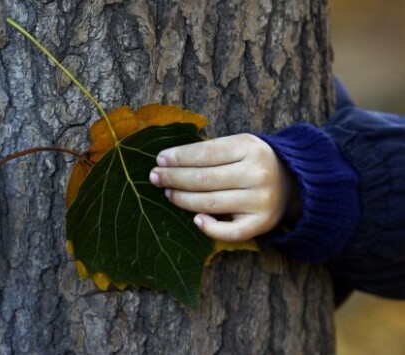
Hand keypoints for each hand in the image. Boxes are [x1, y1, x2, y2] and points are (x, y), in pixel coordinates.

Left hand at [149, 134, 299, 241]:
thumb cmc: (254, 161)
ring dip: (183, 199)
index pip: (205, 153)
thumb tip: (168, 160)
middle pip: (204, 179)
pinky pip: (230, 232)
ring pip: (210, 203)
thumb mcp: (239, 145)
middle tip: (154, 177)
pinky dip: (210, 228)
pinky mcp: (262, 223)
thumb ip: (210, 151)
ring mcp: (261, 201)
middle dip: (174, 178)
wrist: (294, 181)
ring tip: (167, 193)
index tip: (159, 159)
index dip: (178, 157)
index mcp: (250, 147)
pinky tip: (195, 219)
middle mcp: (257, 173)